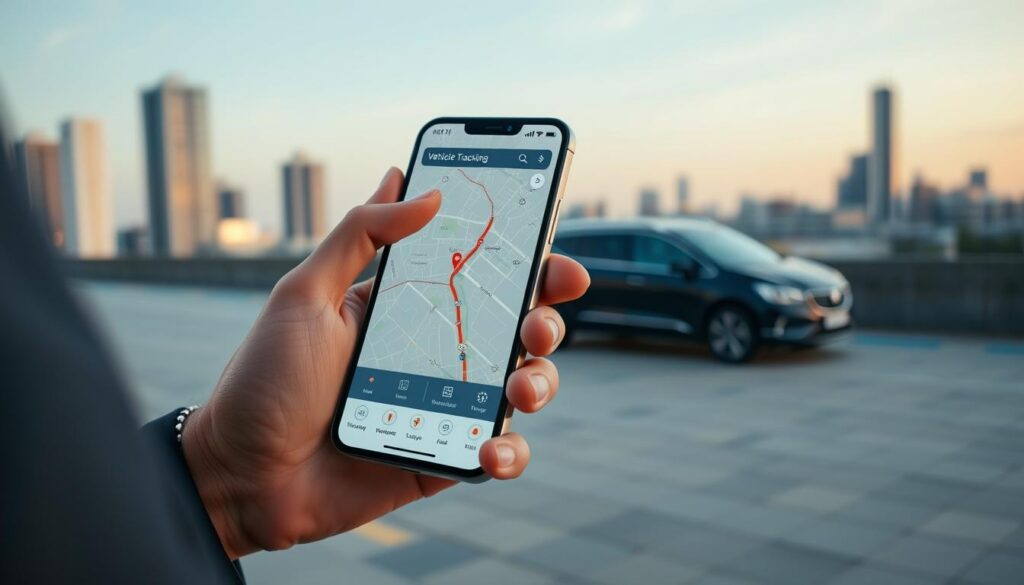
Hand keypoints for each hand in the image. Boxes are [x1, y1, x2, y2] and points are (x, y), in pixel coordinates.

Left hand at [182, 167, 589, 557]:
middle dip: (544, 322)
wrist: (239, 477)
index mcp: (405, 308)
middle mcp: (433, 354)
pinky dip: (508, 452)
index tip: (558, 263)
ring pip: (519, 387)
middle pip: (514, 329)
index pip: (480, 277)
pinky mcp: (442, 459)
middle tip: (535, 325)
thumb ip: (359, 236)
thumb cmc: (263, 380)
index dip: (528, 267)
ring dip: (539, 383)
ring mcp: (442, 408)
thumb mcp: (304, 294)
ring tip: (518, 391)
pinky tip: (488, 450)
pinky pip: (497, 452)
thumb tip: (412, 182)